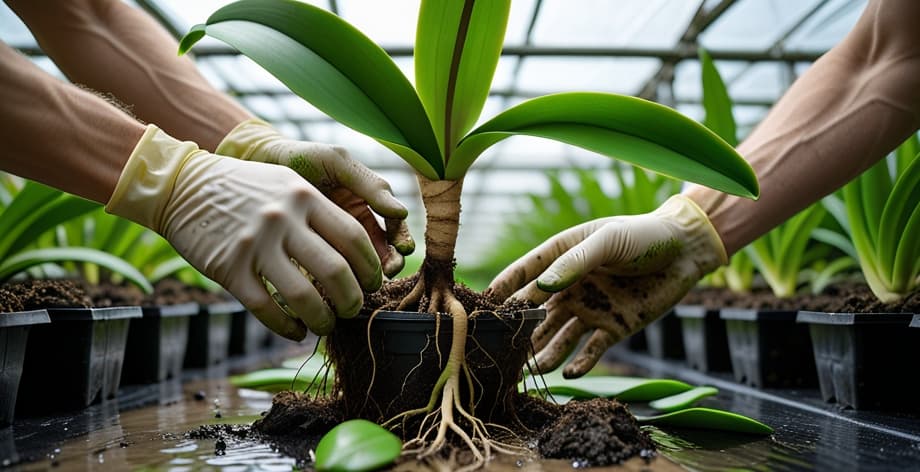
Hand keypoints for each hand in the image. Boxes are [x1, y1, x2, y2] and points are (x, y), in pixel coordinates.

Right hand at [107, 125, 384, 338]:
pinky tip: (295, 331)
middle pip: (336, 271)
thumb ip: (320, 211)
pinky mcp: (229, 268)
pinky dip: (286, 327)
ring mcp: (255, 244)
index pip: (354, 238)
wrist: (183, 186)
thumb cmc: (244, 188)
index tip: (373, 283)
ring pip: (303, 296)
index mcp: (305, 197)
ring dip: (322, 319)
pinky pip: (266, 308)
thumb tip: (356, 251)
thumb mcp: (287, 184)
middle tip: (354, 310)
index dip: (370, 267)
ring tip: (326, 326)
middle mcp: (283, 219)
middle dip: (352, 299)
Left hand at [216, 119, 414, 276]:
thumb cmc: (301, 156)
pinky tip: (330, 284)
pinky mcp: (307, 252)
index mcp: (364, 203)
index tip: (402, 251)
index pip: (392, 227)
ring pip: (354, 264)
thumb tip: (402, 212)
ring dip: (362, 275)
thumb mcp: (337, 163)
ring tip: (363, 282)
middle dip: (386, 263)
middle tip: (386, 274)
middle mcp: (351, 224)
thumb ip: (368, 185)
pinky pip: (324, 269)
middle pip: (379, 250)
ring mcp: (329, 239)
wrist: (258, 161)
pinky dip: (330, 279)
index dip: (400, 240)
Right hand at [487, 195, 725, 377]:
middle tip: (496, 349)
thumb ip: (575, 263)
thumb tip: (541, 287)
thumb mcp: (608, 241)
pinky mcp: (613, 327)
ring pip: (558, 336)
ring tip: (528, 372)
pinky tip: (566, 375)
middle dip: (517, 329)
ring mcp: (590, 308)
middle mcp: (570, 285)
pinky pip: (591, 350)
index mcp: (563, 256)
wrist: (686, 250)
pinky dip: (579, 363)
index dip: (503, 289)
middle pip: (536, 311)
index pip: (524, 274)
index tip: (480, 305)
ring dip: (544, 353)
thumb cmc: (644, 235)